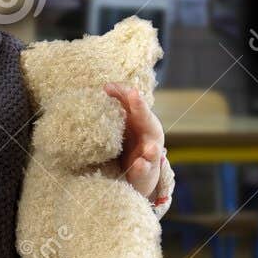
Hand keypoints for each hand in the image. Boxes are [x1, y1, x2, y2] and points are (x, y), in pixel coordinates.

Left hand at [104, 83, 163, 199]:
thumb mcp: (125, 122)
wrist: (140, 170)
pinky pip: (144, 168)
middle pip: (146, 118)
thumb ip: (118, 106)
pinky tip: (138, 163)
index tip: (106, 87)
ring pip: (152, 148)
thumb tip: (105, 87)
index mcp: (142, 119)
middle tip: (134, 94)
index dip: (123, 93)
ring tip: (149, 146)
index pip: (134, 102)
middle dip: (140, 107)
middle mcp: (149, 133)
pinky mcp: (145, 171)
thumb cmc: (130, 140)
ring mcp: (149, 152)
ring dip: (151, 146)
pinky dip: (141, 166)